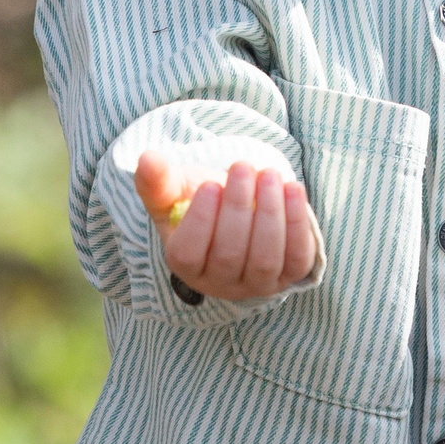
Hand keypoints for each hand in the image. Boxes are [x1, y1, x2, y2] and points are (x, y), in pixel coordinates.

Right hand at [134, 148, 318, 304]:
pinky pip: (298, 258)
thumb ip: (158, 181)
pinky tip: (292, 189)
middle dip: (238, 207)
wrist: (242, 211)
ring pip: (264, 258)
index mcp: (185, 266)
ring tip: (267, 174)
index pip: (187, 254)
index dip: (199, 220)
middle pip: (229, 254)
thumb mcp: (175, 192)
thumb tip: (147, 160)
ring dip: (269, 213)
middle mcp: (221, 283)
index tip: (210, 185)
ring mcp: (257, 283)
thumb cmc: (202, 202)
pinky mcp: (290, 275)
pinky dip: (297, 223)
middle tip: (241, 167)